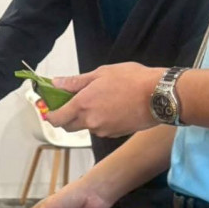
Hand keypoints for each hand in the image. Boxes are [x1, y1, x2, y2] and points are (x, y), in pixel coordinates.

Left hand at [45, 63, 163, 137]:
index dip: (50, 115)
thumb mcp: (102, 73)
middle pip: (68, 126)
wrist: (158, 96)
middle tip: (73, 103)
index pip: (56, 118)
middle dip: (66, 117)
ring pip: (85, 127)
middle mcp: (89, 121)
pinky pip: (100, 129)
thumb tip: (55, 83)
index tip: (50, 109)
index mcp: (83, 104)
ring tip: (101, 101)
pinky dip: (100, 121)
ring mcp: (101, 130)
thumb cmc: (132, 79)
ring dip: (86, 118)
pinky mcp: (113, 134)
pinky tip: (113, 108)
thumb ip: (76, 82)